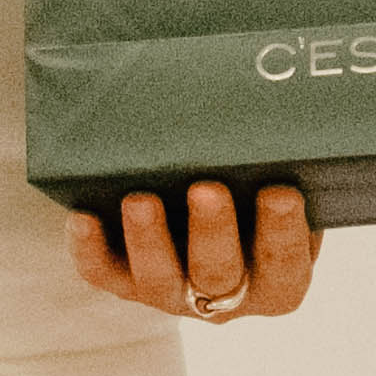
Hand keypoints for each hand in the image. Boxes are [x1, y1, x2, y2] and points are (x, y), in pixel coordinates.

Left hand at [65, 178, 318, 326]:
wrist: (199, 193)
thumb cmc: (251, 179)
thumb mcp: (275, 175)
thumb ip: (278, 154)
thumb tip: (293, 82)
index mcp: (275, 277)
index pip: (285, 267)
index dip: (283, 234)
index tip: (281, 192)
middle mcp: (227, 293)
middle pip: (219, 274)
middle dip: (212, 232)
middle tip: (207, 189)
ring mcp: (172, 292)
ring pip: (159, 279)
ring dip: (149, 241)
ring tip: (139, 200)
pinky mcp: (124, 282)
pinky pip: (102, 272)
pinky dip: (91, 249)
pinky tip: (83, 217)